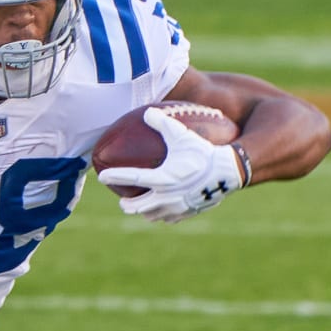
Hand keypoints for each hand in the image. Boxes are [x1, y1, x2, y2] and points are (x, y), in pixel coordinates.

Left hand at [97, 107, 244, 221]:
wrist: (228, 172)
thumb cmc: (204, 151)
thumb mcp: (182, 134)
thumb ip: (163, 123)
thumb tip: (147, 112)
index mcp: (161, 179)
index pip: (131, 179)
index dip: (114, 177)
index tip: (102, 177)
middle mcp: (165, 197)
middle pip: (136, 207)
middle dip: (127, 205)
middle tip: (123, 200)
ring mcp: (175, 208)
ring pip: (151, 215)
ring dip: (144, 211)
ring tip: (142, 206)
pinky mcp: (187, 213)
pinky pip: (169, 218)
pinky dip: (162, 214)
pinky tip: (163, 209)